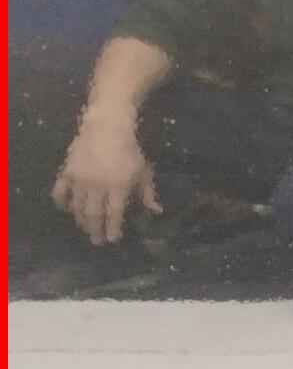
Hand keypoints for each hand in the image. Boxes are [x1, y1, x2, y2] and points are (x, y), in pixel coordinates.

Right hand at [51, 112, 161, 244]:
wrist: (106, 128)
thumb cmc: (129, 151)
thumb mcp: (144, 172)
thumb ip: (148, 193)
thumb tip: (157, 211)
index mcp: (118, 187)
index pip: (114, 214)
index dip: (113, 229)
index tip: (113, 240)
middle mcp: (97, 186)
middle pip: (94, 214)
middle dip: (95, 230)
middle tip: (97, 241)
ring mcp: (80, 179)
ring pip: (77, 206)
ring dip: (81, 220)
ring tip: (85, 228)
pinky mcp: (67, 171)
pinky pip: (60, 191)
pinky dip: (61, 202)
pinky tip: (65, 210)